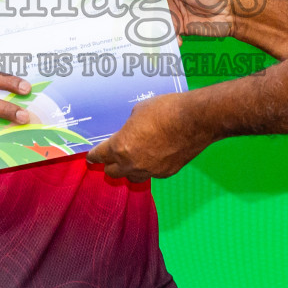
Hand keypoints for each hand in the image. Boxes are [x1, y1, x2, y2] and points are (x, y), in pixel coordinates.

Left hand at [87, 93, 209, 180]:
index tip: (91, 157)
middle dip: (110, 164)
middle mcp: (132, 164)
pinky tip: (154, 157)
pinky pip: (151, 174)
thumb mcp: (138, 111)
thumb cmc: (165, 110)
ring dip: (129, 169)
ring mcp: (150, 171)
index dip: (94, 156)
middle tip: (111, 157)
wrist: (195, 120)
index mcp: (120, 147)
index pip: (100, 156)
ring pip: (132, 177)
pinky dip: (149, 167)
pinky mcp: (167, 173)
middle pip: (112, 173)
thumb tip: (130, 132)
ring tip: (133, 159)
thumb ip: (129, 127)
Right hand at [125, 0, 264, 39]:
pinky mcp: (179, 27)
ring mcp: (172, 10)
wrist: (236, 10)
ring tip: (127, 35)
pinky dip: (160, 39)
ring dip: (143, 27)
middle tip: (111, 19)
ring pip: (150, 19)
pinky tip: (157, 43)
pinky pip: (163, 34)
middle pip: (142, 2)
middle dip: (130, 10)